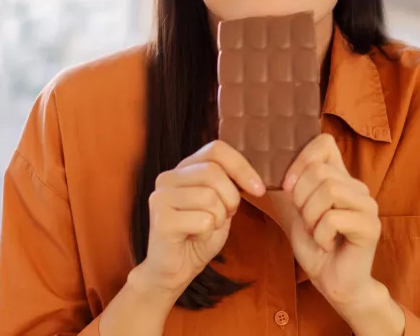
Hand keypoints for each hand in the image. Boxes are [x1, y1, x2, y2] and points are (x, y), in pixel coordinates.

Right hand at [138, 140, 265, 295]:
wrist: (175, 269)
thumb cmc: (199, 235)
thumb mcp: (221, 204)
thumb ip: (230, 184)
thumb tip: (253, 177)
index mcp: (184, 169)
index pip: (216, 149)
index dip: (241, 167)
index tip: (258, 189)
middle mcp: (168, 177)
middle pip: (213, 173)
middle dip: (231, 198)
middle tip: (226, 216)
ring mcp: (161, 197)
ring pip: (209, 197)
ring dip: (218, 219)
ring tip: (205, 228)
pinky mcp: (160, 219)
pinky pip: (203, 220)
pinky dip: (208, 233)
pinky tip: (194, 237)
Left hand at [272, 134, 381, 307]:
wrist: (333, 281)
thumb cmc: (315, 245)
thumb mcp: (294, 210)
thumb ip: (288, 186)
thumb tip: (264, 161)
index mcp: (341, 178)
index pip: (325, 142)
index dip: (302, 159)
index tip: (289, 186)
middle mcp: (357, 187)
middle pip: (320, 170)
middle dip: (301, 198)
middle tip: (306, 220)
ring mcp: (367, 206)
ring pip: (329, 190)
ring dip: (311, 216)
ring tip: (315, 232)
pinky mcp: (370, 227)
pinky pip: (333, 218)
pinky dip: (320, 235)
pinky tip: (326, 245)